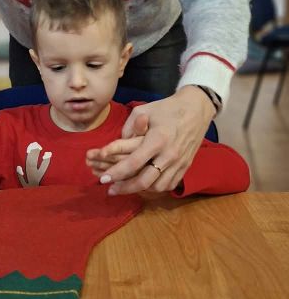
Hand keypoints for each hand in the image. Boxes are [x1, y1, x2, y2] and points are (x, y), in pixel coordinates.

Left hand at [87, 87, 214, 195]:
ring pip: (158, 187)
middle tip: (110, 189)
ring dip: (140, 190)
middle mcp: (169, 154)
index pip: (133, 162)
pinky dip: (156, 188)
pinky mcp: (186, 166)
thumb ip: (128, 128)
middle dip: (125, 188)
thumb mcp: (143, 110)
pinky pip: (170, 185)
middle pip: (145, 181)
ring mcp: (179, 162)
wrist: (196, 109)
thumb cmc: (167, 108)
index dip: (116, 173)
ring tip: (127, 187)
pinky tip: (146, 185)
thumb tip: (118, 145)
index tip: (103, 179)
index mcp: (157, 139)